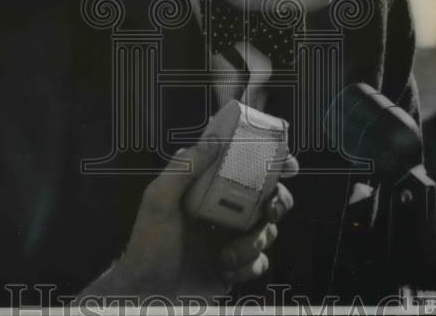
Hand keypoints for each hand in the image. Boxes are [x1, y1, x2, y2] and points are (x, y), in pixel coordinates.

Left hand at [83, 146, 296, 300]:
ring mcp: (233, 239)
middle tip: (271, 210)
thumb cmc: (147, 244)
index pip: (245, 168)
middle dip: (279, 202)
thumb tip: (213, 142)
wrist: (148, 293)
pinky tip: (226, 269)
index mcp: (210, 190)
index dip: (272, 163)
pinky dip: (249, 266)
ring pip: (269, 231)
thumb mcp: (158, 200)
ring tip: (228, 253)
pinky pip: (261, 262)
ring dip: (255, 242)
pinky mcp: (237, 266)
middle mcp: (225, 211)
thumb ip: (183, 169)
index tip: (288, 165)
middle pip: (269, 197)